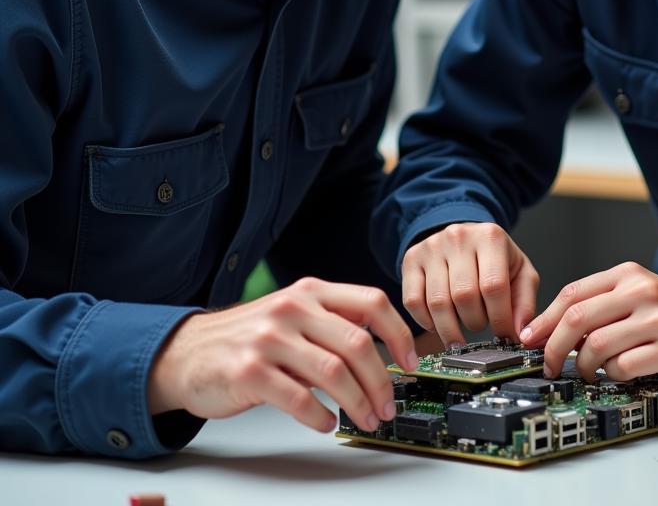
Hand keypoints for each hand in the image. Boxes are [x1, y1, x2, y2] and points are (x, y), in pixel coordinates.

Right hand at [148, 277, 418, 433]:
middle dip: (381, 381)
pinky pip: (298, 399)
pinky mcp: (249, 372)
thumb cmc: (249, 336)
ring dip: (358, 403)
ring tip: (365, 419)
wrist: (188, 351)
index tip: (411, 361)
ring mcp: (270, 339)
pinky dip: (320, 416)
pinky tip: (327, 423)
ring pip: (333, 373)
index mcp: (311, 291)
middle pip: (357, 343)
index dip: (398, 333)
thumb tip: (384, 345)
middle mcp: (293, 308)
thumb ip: (334, 321)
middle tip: (388, 405)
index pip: (371, 302)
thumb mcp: (295, 314)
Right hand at [401, 222, 539, 346]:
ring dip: (451, 329)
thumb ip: (524, 303)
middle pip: (464, 296)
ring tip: (461, 333)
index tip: (504, 336)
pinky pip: (413, 302)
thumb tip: (519, 334)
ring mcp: (431, 246)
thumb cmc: (494, 259)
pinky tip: (439, 323)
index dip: (499, 319)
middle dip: (476, 323)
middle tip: (481, 326)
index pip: (493, 286)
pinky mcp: (411, 259)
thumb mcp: (520, 273)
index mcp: (490, 237)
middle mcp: (458, 237)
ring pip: (438, 302)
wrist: (464, 238)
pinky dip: (426, 322)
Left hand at [519, 261, 657, 385]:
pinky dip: (614, 375)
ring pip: (596, 344)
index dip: (544, 319)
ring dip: (583, 365)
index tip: (529, 338)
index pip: (572, 293)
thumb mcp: (642, 294)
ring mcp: (657, 319)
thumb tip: (556, 328)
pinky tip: (620, 374)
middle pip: (577, 317)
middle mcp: (641, 290)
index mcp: (628, 274)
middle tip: (548, 364)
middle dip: (553, 345)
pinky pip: (624, 366)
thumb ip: (605, 304)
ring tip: (588, 372)